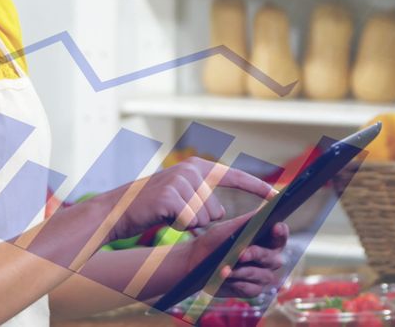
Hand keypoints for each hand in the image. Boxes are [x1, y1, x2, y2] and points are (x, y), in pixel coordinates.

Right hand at [95, 157, 275, 242]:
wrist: (117, 210)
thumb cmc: (150, 207)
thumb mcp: (178, 194)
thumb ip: (200, 196)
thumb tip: (221, 212)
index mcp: (195, 167)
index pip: (233, 175)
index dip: (256, 187)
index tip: (277, 196)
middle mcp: (190, 170)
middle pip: (215, 210)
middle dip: (199, 220)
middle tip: (174, 214)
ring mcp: (180, 182)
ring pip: (204, 219)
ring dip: (187, 225)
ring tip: (166, 214)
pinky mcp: (171, 197)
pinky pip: (190, 223)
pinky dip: (177, 227)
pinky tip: (162, 217)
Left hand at [186, 215, 289, 298]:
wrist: (197, 262)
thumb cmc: (216, 241)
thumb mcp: (229, 228)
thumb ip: (247, 221)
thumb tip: (264, 212)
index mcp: (268, 241)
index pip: (280, 236)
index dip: (281, 232)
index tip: (275, 227)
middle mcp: (270, 259)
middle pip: (273, 258)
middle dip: (256, 254)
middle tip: (241, 253)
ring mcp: (262, 276)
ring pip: (261, 275)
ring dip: (242, 271)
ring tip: (225, 267)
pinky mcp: (252, 290)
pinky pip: (251, 288)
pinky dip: (237, 282)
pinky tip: (226, 277)